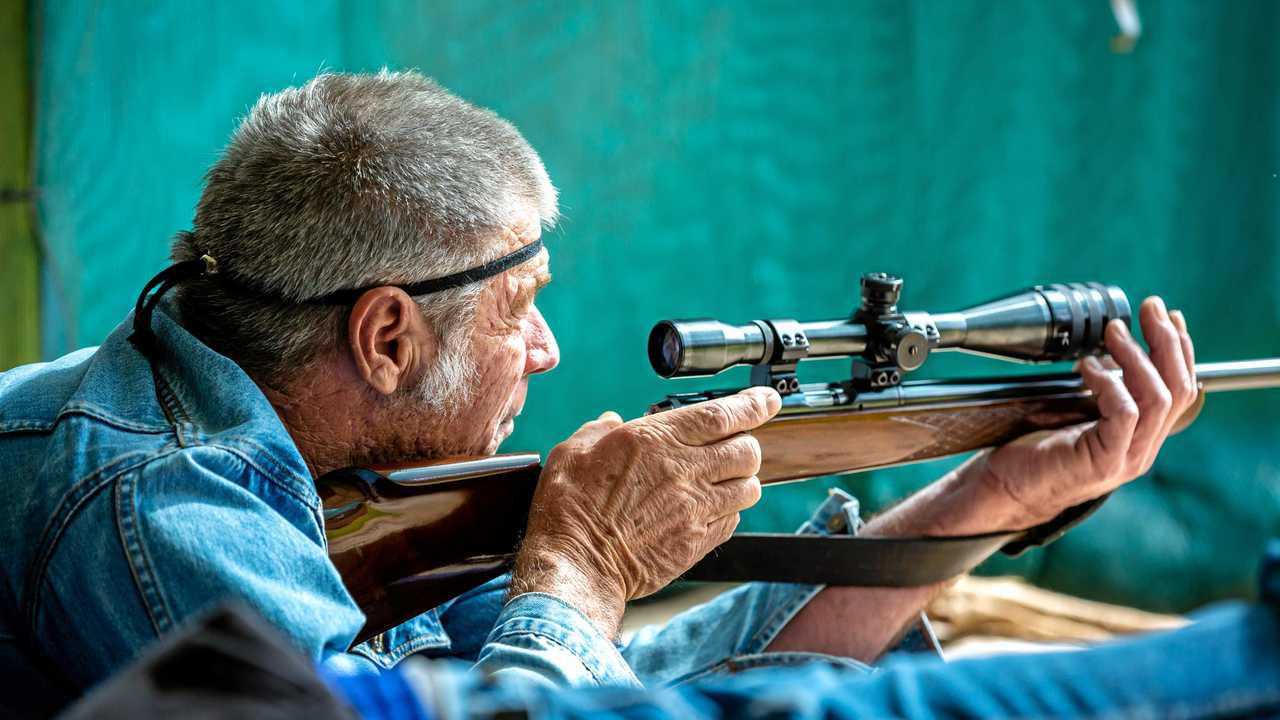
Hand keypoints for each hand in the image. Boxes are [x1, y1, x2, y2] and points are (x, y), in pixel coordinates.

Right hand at [510, 386, 781, 635]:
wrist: (578, 565)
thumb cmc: (570, 508)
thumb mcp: (574, 452)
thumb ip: (599, 430)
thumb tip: (611, 422)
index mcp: (655, 440)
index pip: (722, 415)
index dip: (753, 405)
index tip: (767, 400)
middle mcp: (683, 470)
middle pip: (746, 450)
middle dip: (747, 445)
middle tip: (734, 446)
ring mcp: (695, 508)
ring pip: (749, 487)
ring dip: (742, 480)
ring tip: (724, 480)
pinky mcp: (698, 542)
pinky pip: (733, 520)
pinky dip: (729, 511)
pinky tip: (709, 510)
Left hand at [968, 296, 1197, 528]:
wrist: (1008, 489)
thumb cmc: (1036, 451)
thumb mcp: (1078, 414)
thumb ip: (1103, 392)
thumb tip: (1111, 352)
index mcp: (1141, 437)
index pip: (1181, 389)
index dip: (1180, 349)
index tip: (1168, 316)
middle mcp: (1142, 449)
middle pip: (1179, 389)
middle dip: (1167, 342)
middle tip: (1150, 309)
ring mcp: (1126, 458)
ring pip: (1157, 398)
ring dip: (1136, 357)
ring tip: (1113, 332)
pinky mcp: (1104, 462)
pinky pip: (1125, 413)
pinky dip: (1109, 383)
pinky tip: (1087, 368)